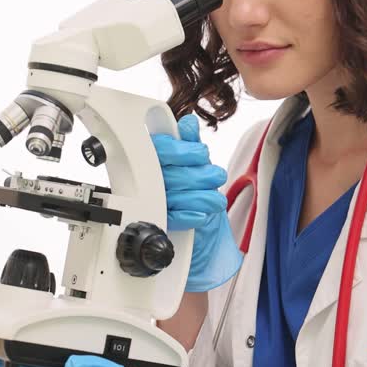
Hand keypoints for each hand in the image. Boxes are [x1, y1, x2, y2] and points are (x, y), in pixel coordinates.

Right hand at [151, 113, 242, 291]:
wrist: (202, 242)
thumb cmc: (196, 198)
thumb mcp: (199, 168)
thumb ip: (191, 144)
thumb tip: (188, 124)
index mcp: (155, 160)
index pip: (160, 148)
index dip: (183, 150)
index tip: (201, 154)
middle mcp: (150, 180)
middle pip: (172, 173)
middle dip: (201, 175)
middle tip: (215, 176)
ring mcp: (153, 202)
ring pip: (174, 194)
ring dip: (202, 197)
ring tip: (215, 199)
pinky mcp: (158, 223)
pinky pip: (171, 216)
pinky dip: (191, 215)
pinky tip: (202, 215)